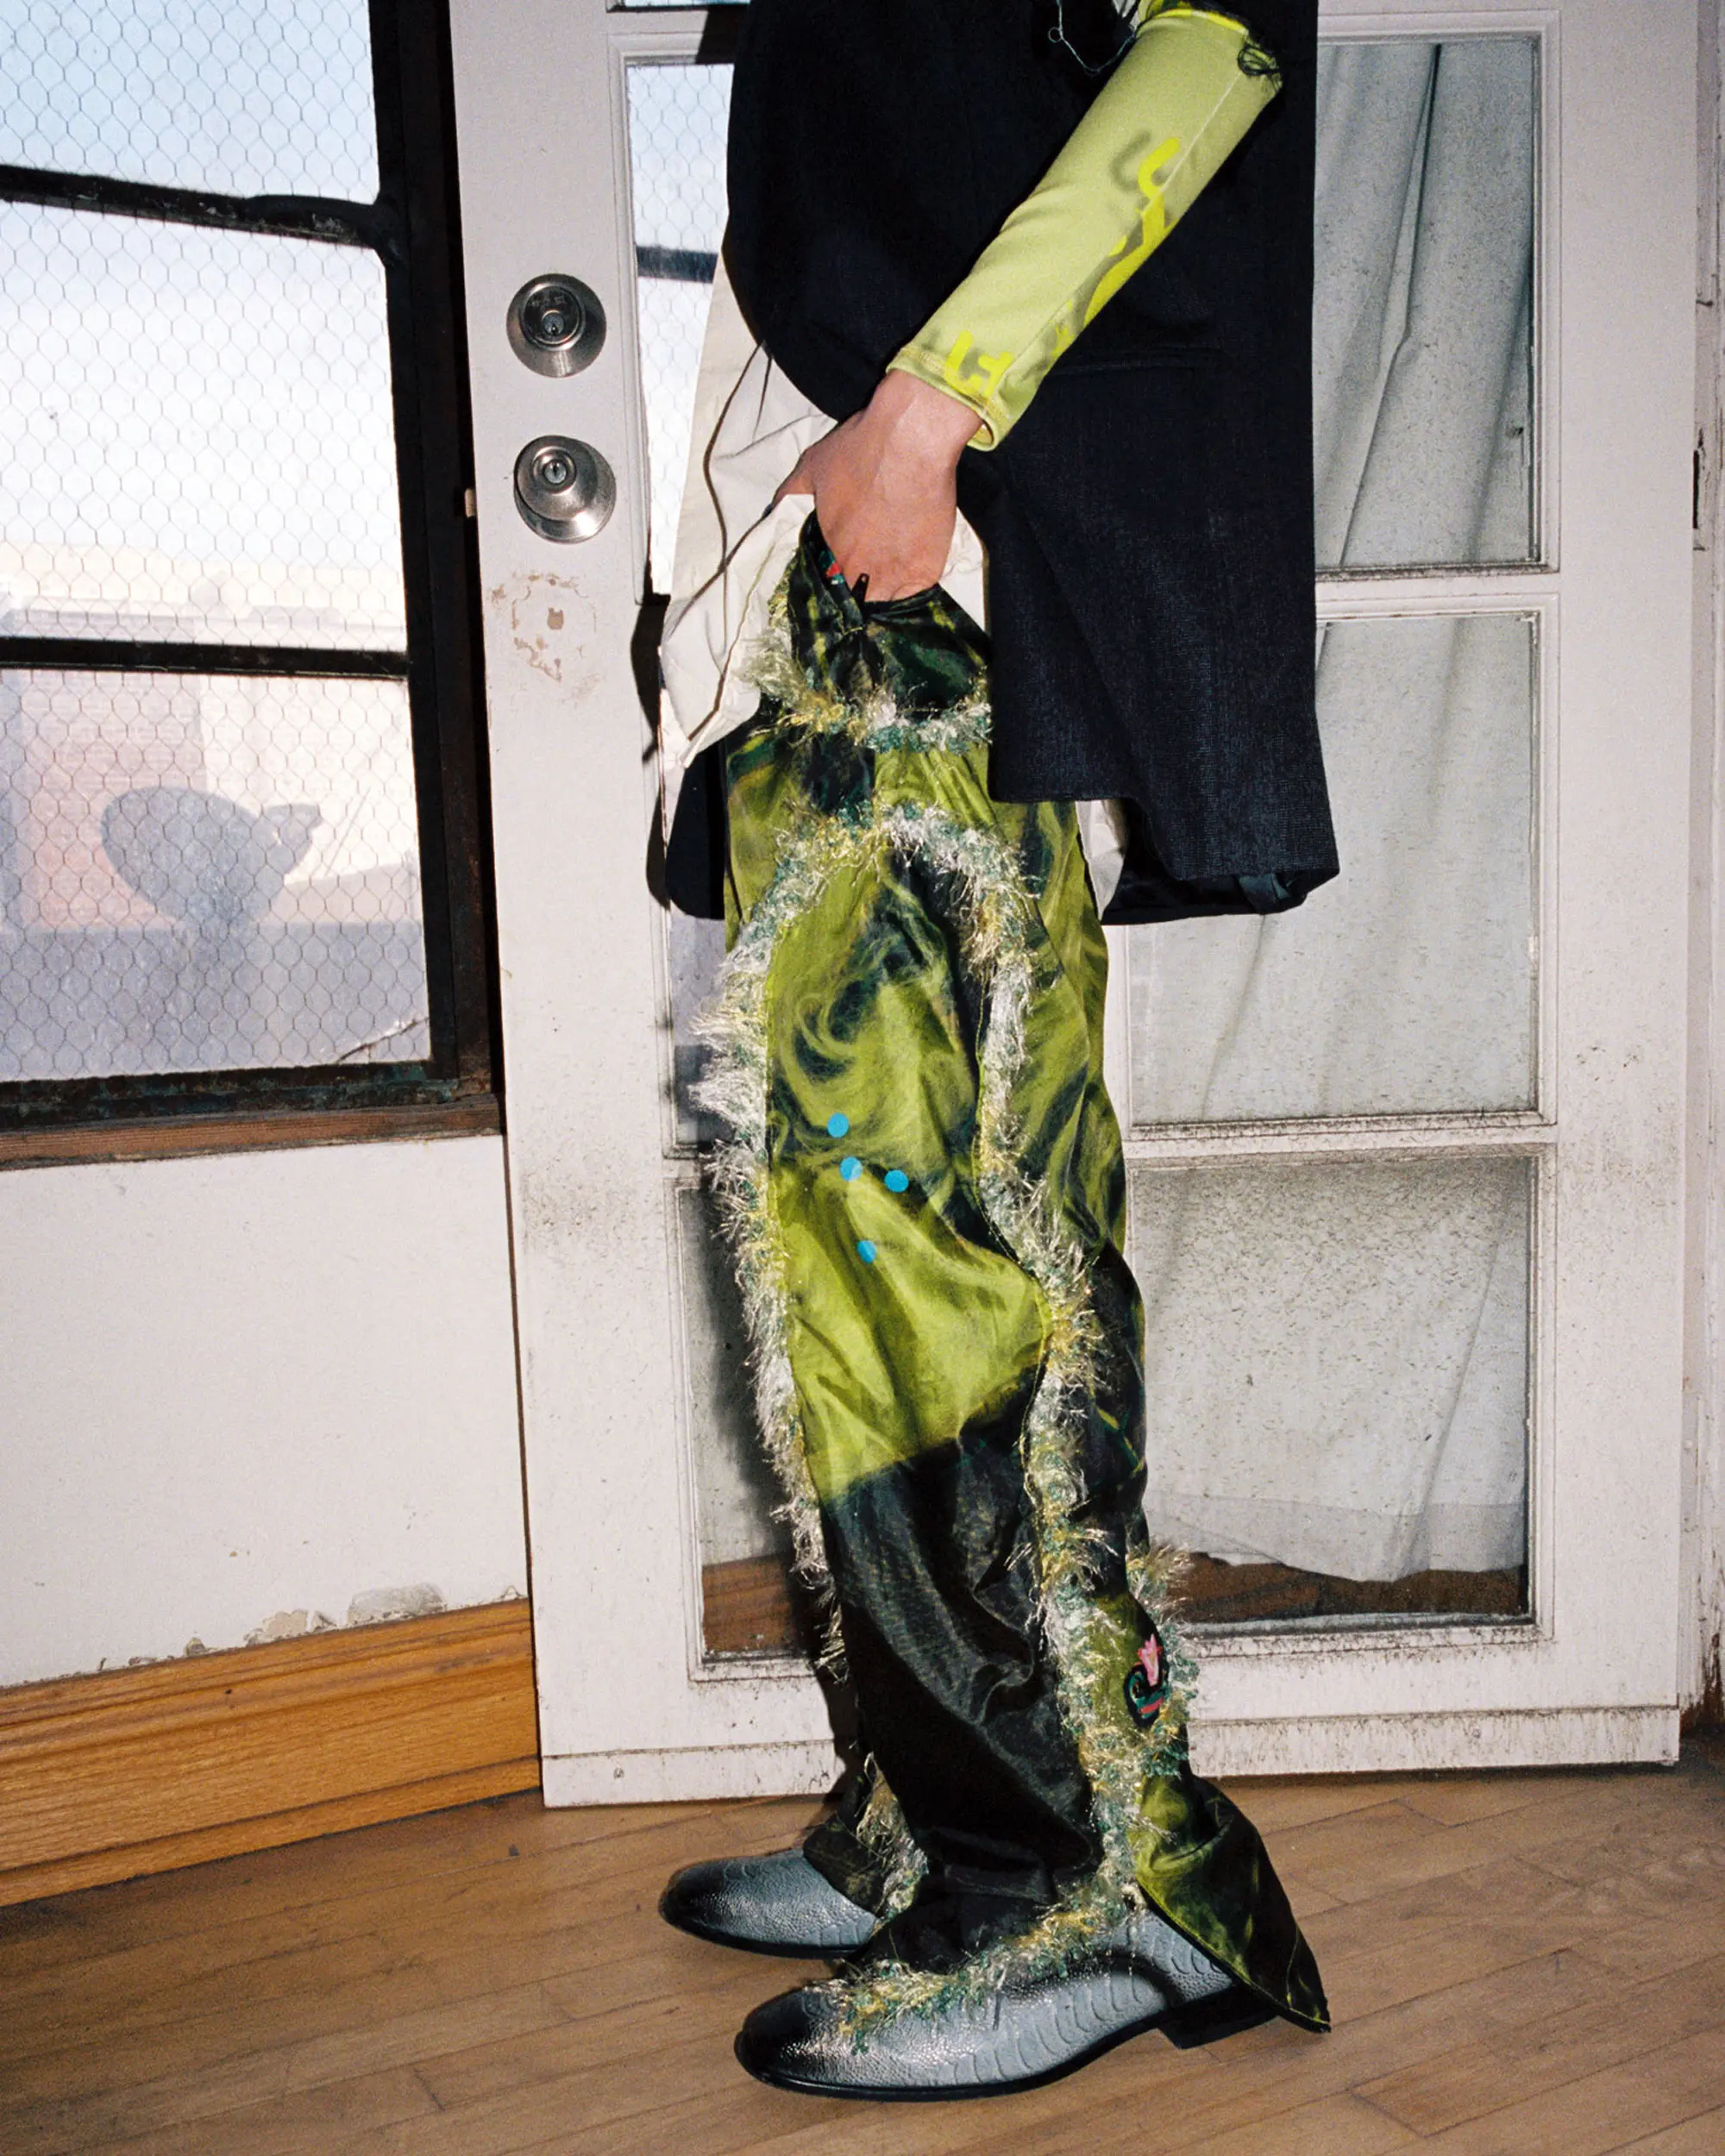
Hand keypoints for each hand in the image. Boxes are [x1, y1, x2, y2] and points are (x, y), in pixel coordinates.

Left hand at [775, 370, 977, 599]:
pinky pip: (914, 597)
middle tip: (863, 578)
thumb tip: (774, 510)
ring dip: (881, 598)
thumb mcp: (811, 466)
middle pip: (853, 599)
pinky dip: (909, 594)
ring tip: (885, 584)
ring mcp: (893, 576)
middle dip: (855, 592)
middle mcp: (858, 571)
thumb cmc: (860, 450)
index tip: (838, 576)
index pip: (825, 586)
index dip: (832, 581)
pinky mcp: (925, 572)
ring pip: (882, 605)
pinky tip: (908, 582)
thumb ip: (790, 494)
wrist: (911, 440)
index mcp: (830, 552)